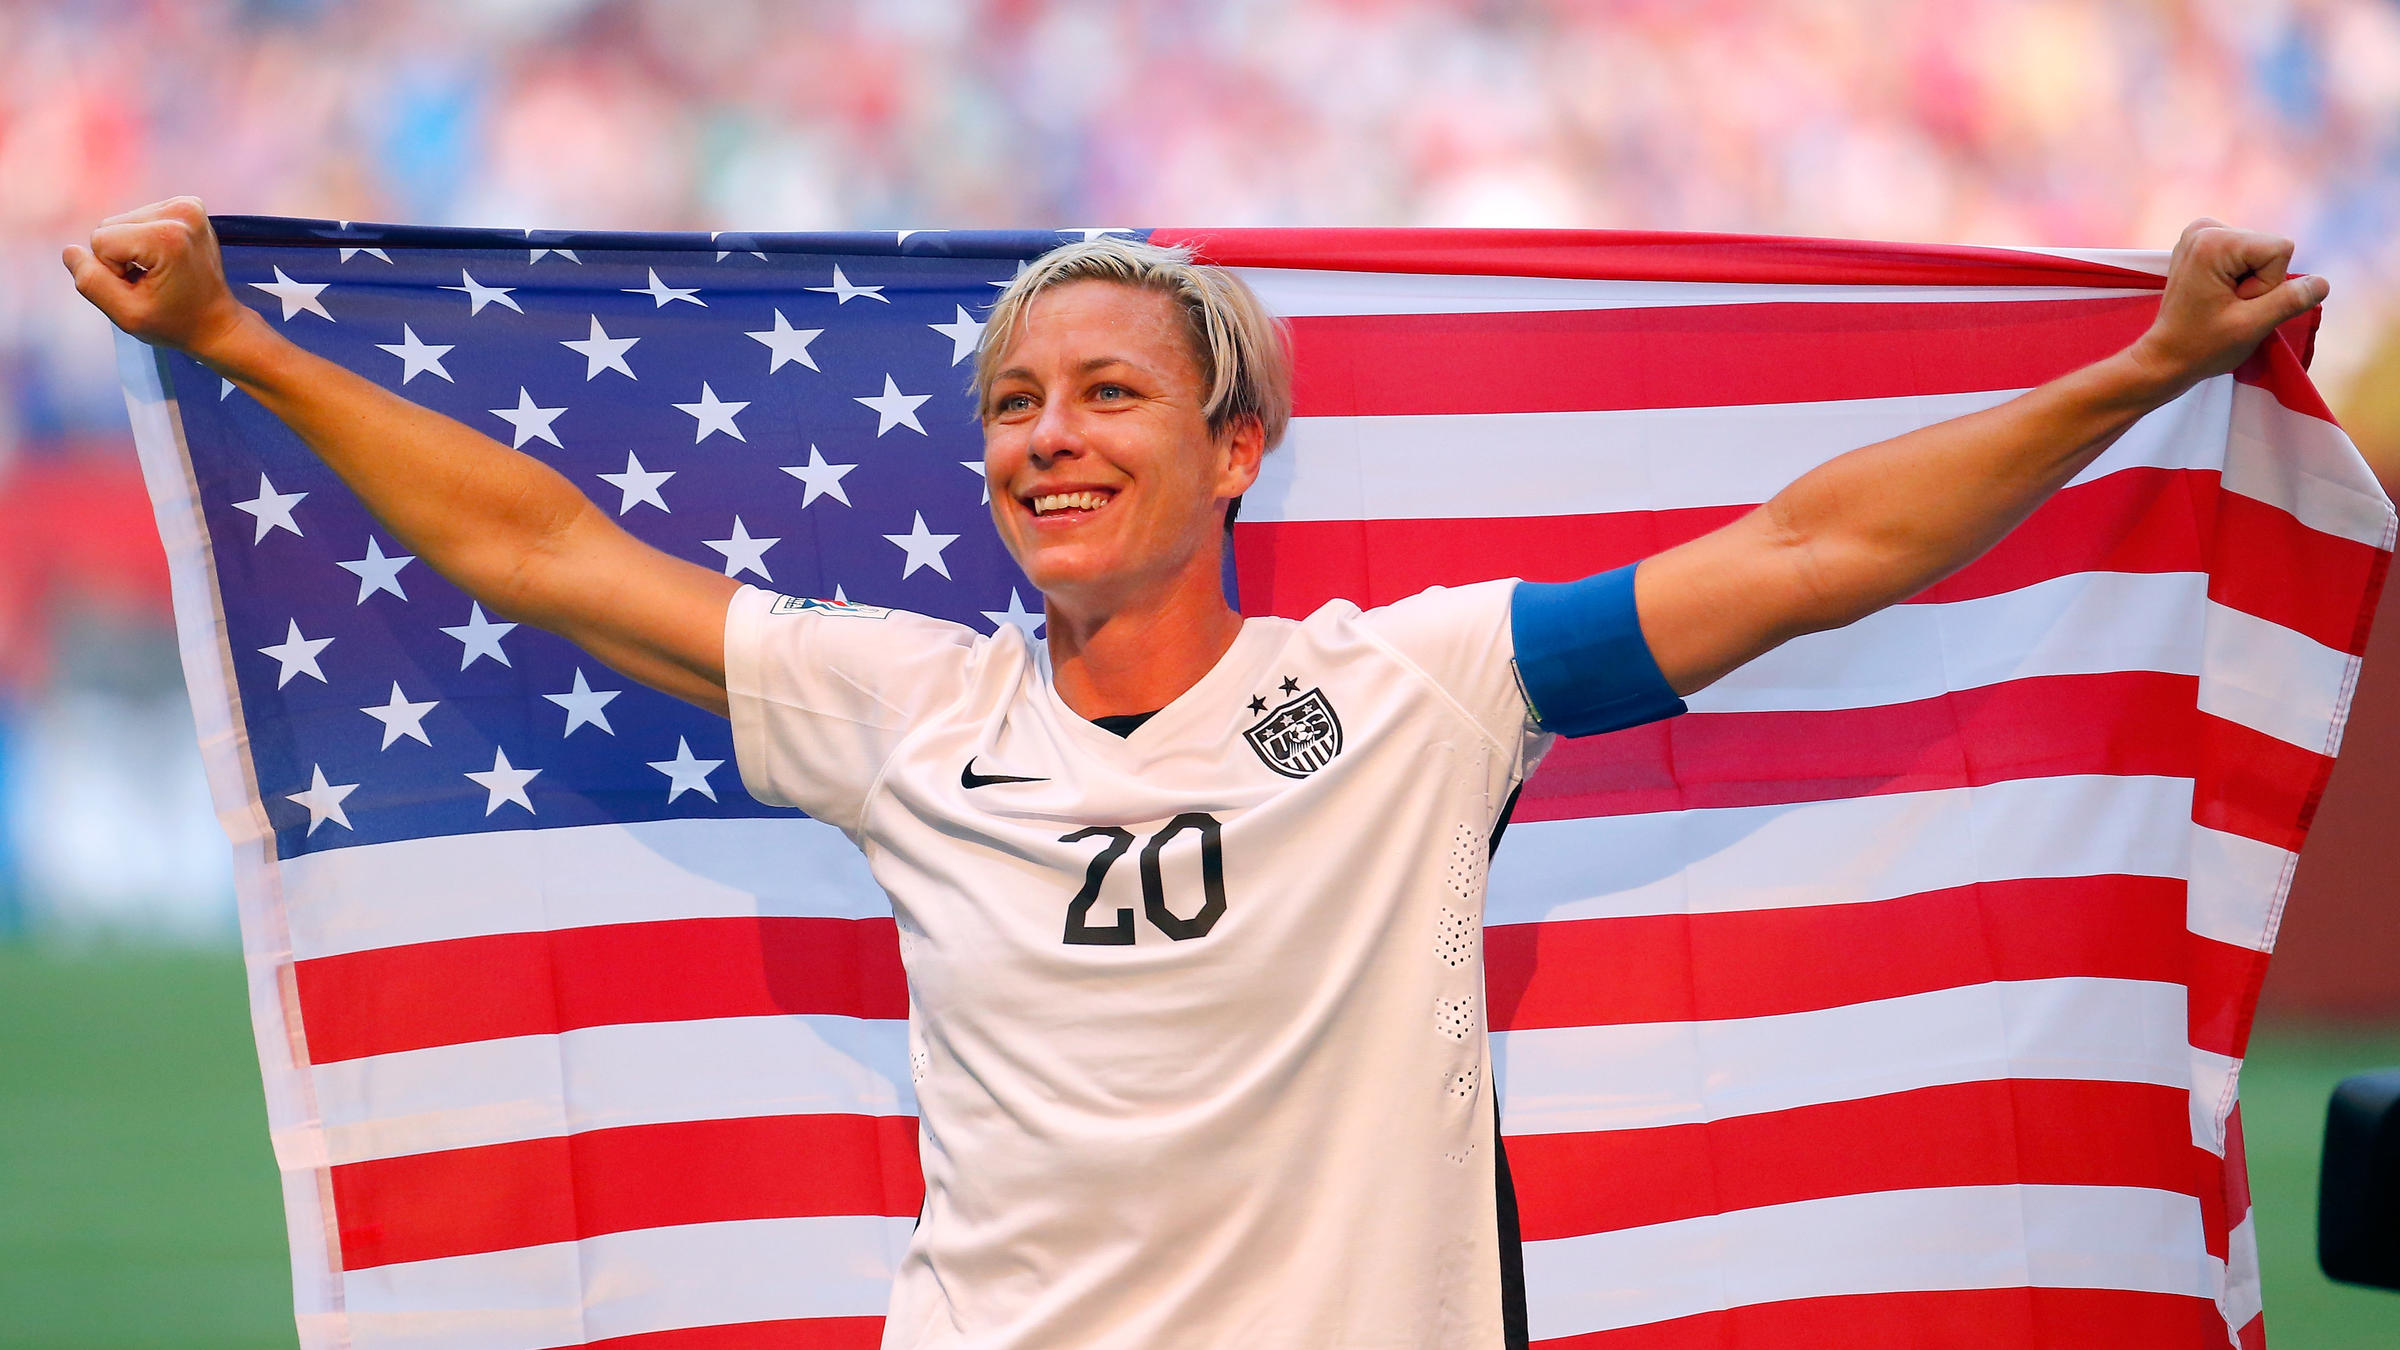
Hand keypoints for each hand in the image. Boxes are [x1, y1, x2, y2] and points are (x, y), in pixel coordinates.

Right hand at [62, 196, 255, 359]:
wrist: (217, 322)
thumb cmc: (175, 322)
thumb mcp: (127, 315)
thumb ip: (91, 282)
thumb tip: (71, 251)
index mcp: (167, 236)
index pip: (101, 241)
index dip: (112, 270)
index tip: (143, 288)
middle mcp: (182, 212)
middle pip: (110, 228)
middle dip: (121, 258)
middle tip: (152, 281)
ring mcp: (188, 206)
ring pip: (122, 223)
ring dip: (133, 250)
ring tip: (161, 272)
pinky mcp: (188, 206)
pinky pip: (139, 219)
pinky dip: (145, 240)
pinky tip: (167, 259)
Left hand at [2127, 218, 2327, 393]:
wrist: (2165, 357)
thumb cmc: (2203, 346)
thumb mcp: (2252, 326)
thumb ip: (2289, 301)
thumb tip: (2323, 283)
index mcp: (2214, 241)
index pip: (2280, 250)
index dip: (2269, 284)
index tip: (2237, 304)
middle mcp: (2206, 228)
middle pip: (2270, 250)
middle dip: (2259, 282)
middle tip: (2226, 306)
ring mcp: (2202, 232)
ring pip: (2262, 254)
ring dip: (2250, 282)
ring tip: (2220, 302)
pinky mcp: (2205, 243)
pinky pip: (2248, 256)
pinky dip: (2240, 278)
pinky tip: (2217, 294)